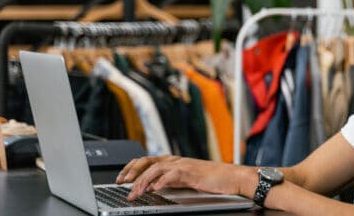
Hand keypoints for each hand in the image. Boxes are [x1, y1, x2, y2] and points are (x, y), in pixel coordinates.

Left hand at [116, 156, 240, 199]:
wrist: (232, 177)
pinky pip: (171, 175)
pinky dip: (160, 182)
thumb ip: (170, 180)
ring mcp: (183, 165)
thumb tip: (152, 186)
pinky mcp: (191, 173)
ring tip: (134, 193)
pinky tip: (154, 189)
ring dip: (142, 181)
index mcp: (174, 161)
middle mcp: (176, 161)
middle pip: (147, 161)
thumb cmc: (213, 179)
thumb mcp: (186, 179)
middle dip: (131, 172)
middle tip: (121, 183)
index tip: (121, 178)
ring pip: (155, 169)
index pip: (146, 160)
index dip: (131, 168)